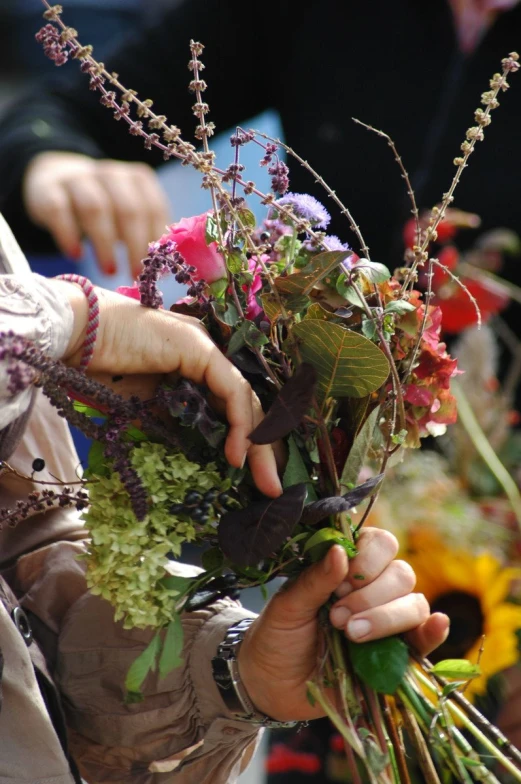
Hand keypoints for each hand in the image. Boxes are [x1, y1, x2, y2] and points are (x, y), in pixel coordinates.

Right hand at [23, 152, 168, 276]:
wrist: (57, 181)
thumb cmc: (106, 209)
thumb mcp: (128, 215)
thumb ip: (146, 233)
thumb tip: (163, 268)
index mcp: (137, 179)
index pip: (153, 208)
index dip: (154, 240)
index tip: (156, 268)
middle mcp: (110, 174)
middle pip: (127, 208)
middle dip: (134, 244)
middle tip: (135, 275)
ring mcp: (78, 179)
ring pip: (94, 208)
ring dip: (105, 244)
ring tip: (110, 271)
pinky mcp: (48, 189)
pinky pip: (59, 210)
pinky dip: (69, 234)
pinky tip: (76, 255)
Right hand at [54, 281, 281, 497]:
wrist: (71, 339)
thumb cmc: (96, 372)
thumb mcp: (145, 408)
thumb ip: (174, 420)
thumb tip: (194, 452)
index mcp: (195, 366)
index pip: (234, 406)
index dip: (250, 441)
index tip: (255, 478)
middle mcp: (207, 354)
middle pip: (248, 405)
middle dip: (264, 449)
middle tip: (272, 488)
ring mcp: (206, 347)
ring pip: (247, 401)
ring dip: (260, 444)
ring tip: (264, 482)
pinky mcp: (200, 348)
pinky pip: (233, 391)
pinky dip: (240, 425)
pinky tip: (237, 456)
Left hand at [238, 528, 449, 721]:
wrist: (273, 685)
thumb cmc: (279, 634)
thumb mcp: (288, 605)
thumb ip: (315, 579)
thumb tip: (340, 550)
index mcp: (349, 567)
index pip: (380, 543)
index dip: (367, 559)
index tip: (340, 584)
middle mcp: (375, 589)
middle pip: (400, 574)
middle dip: (370, 595)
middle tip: (336, 616)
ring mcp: (389, 621)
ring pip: (414, 603)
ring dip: (385, 617)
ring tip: (350, 634)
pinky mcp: (398, 656)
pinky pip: (425, 638)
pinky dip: (434, 631)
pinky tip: (437, 624)